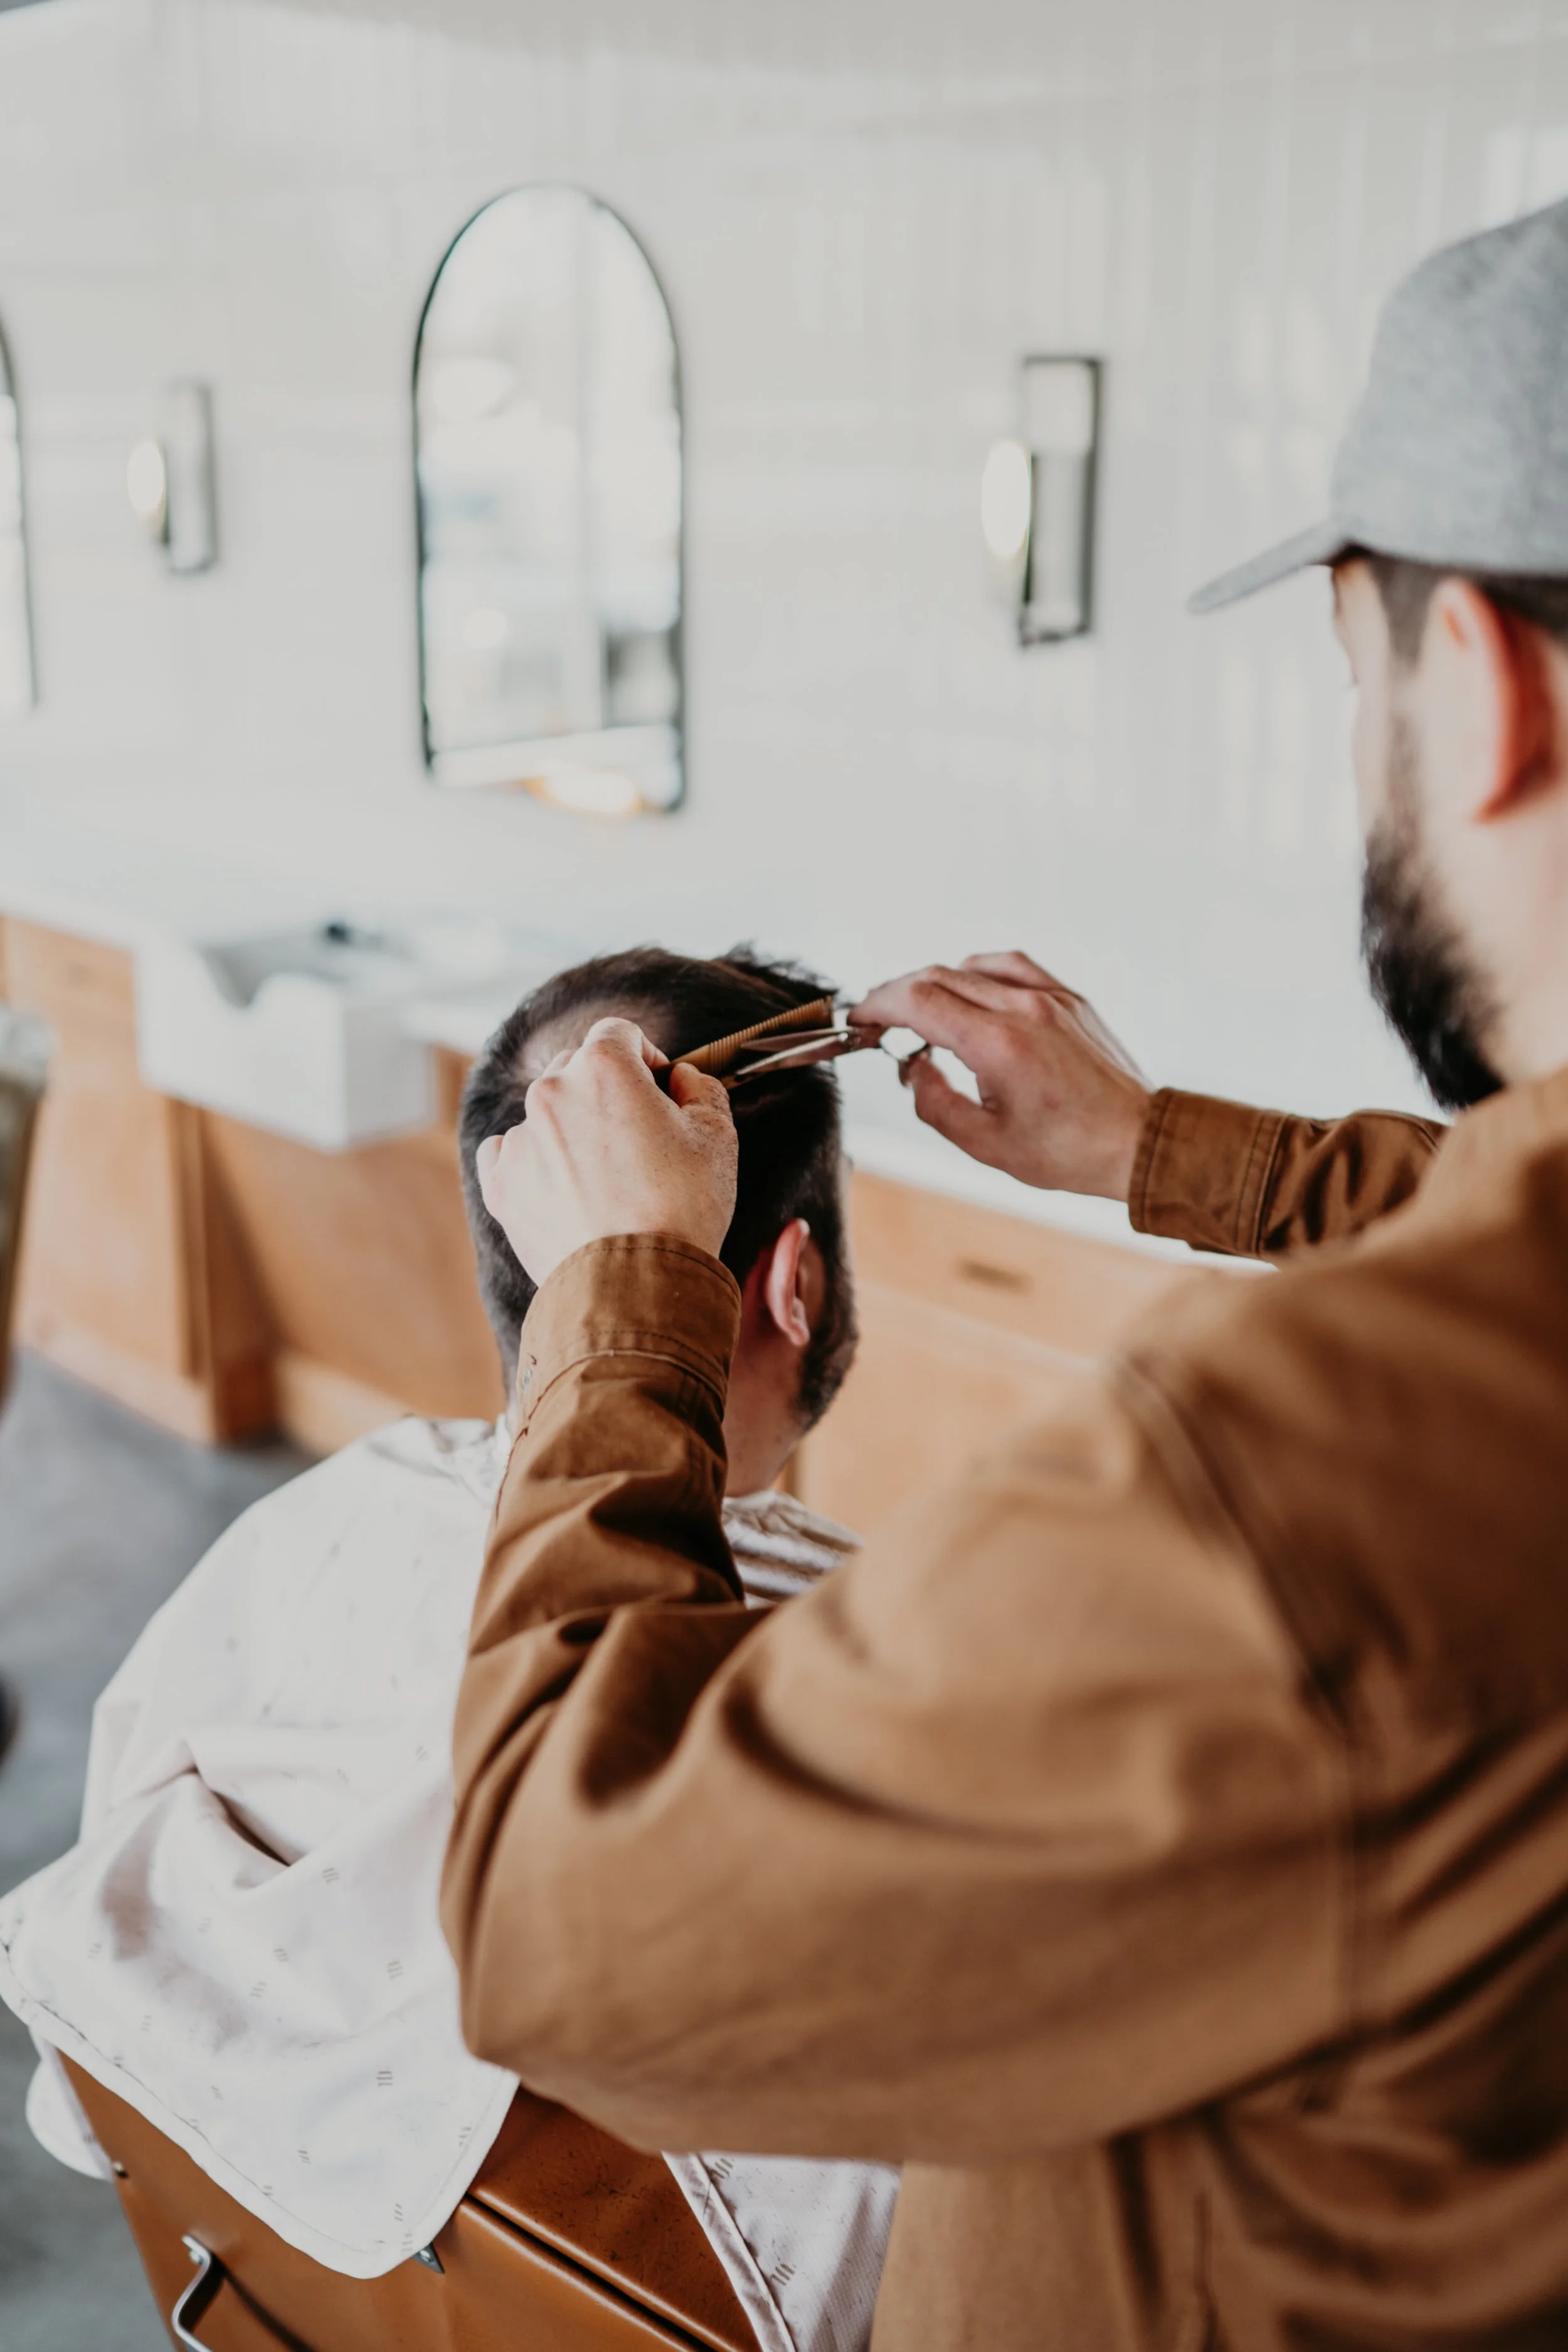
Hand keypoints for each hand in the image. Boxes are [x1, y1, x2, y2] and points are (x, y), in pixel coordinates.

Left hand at [475, 1018, 738, 1288]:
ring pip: (545, 1116)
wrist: (636, 1287)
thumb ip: (701, 1088)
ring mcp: (520, 1141)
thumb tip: (679, 1078)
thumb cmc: (683, 1209)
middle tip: (637, 1140)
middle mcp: (550, 1093)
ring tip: (604, 1181)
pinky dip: (534, 1165)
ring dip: (571, 1132)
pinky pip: (508, 1156)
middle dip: (606, 1093)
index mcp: (603, 1068)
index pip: (619, 1033)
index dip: (645, 1059)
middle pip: (576, 1069)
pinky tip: (563, 1191)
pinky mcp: (500, 1186)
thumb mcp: (719, 1137)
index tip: (660, 1093)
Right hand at [851, 951, 1151, 1199]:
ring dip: (935, 982)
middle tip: (878, 1020)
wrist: (1137, 1141)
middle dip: (897, 994)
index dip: (878, 1005)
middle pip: (937, 976)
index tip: (860, 1019)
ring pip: (972, 967)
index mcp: (999, 1044)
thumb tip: (913, 1067)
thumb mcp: (985, 1144)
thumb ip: (935, 1102)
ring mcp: (1050, 998)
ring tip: (921, 1013)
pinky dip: (978, 973)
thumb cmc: (1069, 1150)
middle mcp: (1024, 1009)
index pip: (918, 1000)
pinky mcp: (1069, 999)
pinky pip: (1012, 966)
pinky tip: (970, 992)